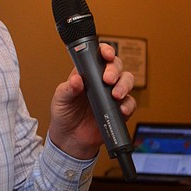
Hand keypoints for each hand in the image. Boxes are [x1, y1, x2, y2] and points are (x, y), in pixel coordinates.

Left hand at [48, 42, 135, 159]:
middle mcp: (101, 82)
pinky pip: (130, 103)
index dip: (106, 51)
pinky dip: (128, 105)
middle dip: (115, 69)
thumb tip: (77, 79)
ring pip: (127, 81)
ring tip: (115, 95)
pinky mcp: (119, 110)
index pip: (99, 57)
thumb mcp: (60, 99)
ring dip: (124, 85)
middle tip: (107, 79)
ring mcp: (111, 95)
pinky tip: (120, 110)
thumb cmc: (64, 115)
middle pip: (116, 66)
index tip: (106, 54)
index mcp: (87, 74)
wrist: (70, 139)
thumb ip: (68, 89)